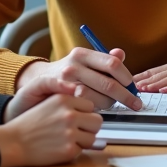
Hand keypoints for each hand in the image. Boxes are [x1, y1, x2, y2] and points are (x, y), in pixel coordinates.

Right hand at [0, 84, 102, 166]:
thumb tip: (93, 112)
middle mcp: (69, 114)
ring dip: (82, 141)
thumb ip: (70, 104)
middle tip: (76, 131)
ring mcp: (70, 132)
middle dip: (88, 127)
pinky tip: (59, 148)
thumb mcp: (49, 104)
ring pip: (92, 137)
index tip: (76, 119)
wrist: (13, 142)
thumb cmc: (29, 125)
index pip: (90, 106)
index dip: (84, 114)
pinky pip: (82, 150)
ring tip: (66, 140)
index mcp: (64, 99)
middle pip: (97, 121)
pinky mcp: (69, 150)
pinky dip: (73, 151)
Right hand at [15, 46, 141, 110]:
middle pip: (108, 84)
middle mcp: (72, 67)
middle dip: (125, 96)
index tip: (133, 87)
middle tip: (135, 104)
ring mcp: (66, 85)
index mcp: (80, 54)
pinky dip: (94, 113)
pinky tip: (94, 112)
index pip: (112, 64)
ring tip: (109, 105)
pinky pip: (87, 111)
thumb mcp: (81, 63)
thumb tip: (121, 53)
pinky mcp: (62, 102)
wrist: (31, 91)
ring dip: (109, 105)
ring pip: (99, 99)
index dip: (127, 77)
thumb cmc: (63, 77)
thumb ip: (102, 60)